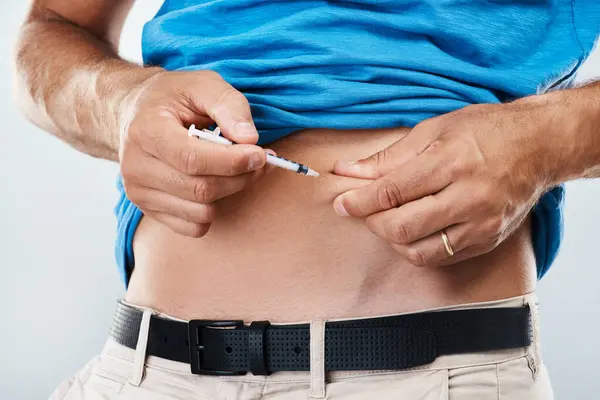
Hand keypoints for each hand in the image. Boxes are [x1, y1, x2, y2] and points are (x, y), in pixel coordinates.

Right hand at [119, 70, 268, 236]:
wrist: (135, 113)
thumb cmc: (173, 98)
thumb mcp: (203, 84)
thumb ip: (229, 105)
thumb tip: (250, 139)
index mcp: (146, 130)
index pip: (192, 159)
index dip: (232, 161)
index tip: (260, 154)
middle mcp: (135, 166)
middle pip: (201, 189)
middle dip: (240, 177)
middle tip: (259, 161)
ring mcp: (139, 192)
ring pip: (202, 212)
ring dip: (230, 192)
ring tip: (235, 169)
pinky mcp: (148, 210)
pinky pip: (194, 228)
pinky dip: (213, 209)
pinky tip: (213, 183)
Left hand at [331, 101, 555, 266]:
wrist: (540, 145)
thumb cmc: (486, 131)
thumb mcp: (434, 130)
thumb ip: (388, 157)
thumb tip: (348, 171)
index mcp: (451, 162)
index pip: (392, 192)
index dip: (359, 201)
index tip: (341, 204)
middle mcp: (468, 197)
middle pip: (402, 227)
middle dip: (372, 222)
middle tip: (365, 209)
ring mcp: (480, 224)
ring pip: (419, 251)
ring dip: (393, 239)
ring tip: (390, 219)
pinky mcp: (487, 240)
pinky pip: (441, 258)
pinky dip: (417, 248)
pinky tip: (414, 230)